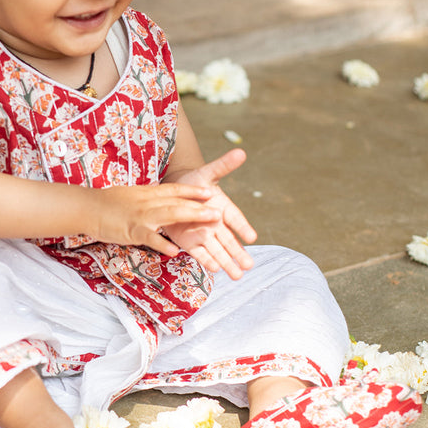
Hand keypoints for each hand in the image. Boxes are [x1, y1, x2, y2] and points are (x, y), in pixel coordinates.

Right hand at [88, 182, 220, 256]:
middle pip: (178, 202)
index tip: (210, 192)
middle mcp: (148, 202)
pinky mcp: (132, 231)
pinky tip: (175, 252)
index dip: (193, 191)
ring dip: (192, 217)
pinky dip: (162, 244)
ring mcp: (141, 216)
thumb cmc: (109, 203)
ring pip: (170, 215)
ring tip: (210, 222)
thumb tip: (162, 200)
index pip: (174, 190)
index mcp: (148, 193)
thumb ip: (149, 198)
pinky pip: (150, 238)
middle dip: (200, 205)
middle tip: (218, 211)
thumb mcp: (133, 195)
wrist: (88, 208)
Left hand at [164, 148, 256, 278]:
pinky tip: (215, 270)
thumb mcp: (208, 173)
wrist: (176, 190)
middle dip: (238, 253)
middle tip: (250, 266)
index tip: (252, 237)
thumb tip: (241, 152)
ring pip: (217, 250)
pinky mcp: (190, 240)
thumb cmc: (195, 181)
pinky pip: (199, 251)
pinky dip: (206, 259)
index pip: (235, 218)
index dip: (242, 227)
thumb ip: (223, 166)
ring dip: (227, 262)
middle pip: (229, 240)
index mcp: (223, 207)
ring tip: (238, 276)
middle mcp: (216, 224)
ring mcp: (204, 233)